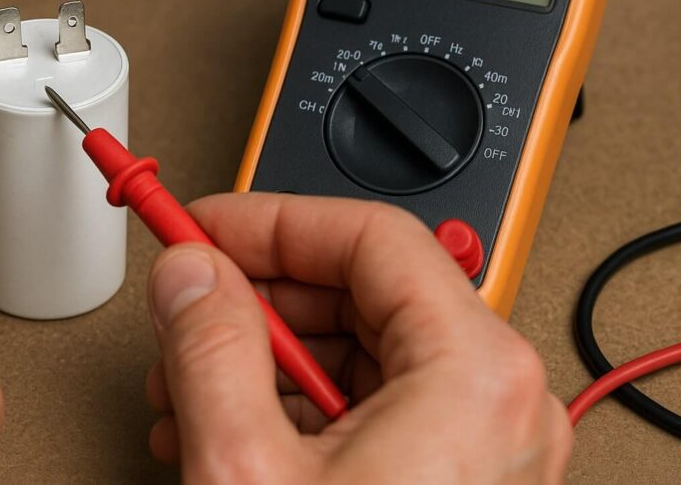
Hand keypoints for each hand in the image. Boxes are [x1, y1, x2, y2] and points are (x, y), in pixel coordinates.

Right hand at [145, 193, 570, 483]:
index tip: (203, 227)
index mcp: (472, 375)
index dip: (271, 221)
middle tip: (187, 302)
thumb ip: (208, 348)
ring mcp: (475, 441)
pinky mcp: (446, 474)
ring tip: (187, 382)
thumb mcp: (245, 470)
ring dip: (260, 353)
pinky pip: (363, 402)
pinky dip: (287, 402)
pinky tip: (224, 424)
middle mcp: (493, 400)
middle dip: (256, 294)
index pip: (369, 237)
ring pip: (355, 346)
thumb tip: (189, 277)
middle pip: (362, 289)